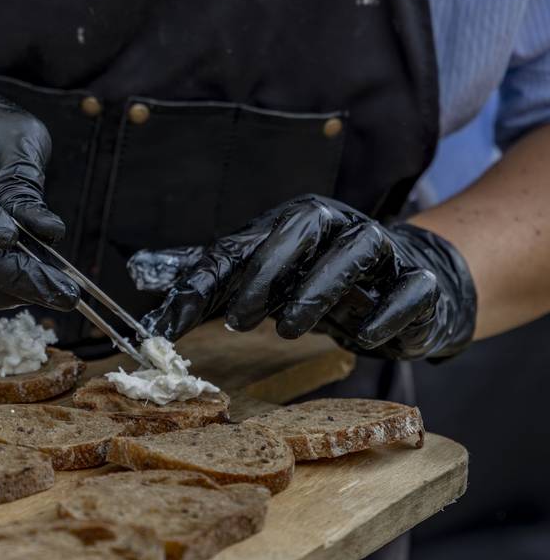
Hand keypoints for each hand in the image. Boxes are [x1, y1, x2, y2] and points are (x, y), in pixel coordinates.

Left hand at [133, 195, 476, 359]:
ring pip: (356, 251)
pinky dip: (385, 312)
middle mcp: (337, 227)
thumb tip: (142, 271)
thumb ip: (206, 272)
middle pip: (302, 228)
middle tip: (239, 320)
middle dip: (266, 272)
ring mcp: (382, 251)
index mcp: (292, 223)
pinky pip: (408, 289)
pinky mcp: (417, 282)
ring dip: (320, 289)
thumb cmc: (322, 279)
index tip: (172, 322)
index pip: (242, 243)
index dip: (204, 279)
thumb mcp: (260, 274)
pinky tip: (361, 337)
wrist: (410, 283)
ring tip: (289, 329)